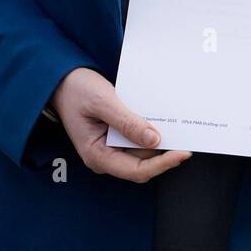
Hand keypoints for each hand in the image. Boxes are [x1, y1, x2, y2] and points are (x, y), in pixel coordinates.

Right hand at [48, 68, 192, 181]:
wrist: (62, 80)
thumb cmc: (76, 90)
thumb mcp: (103, 102)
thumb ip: (127, 122)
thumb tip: (154, 140)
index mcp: (97, 155)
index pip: (136, 171)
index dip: (162, 164)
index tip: (182, 153)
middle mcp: (105, 157)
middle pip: (142, 165)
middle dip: (165, 154)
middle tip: (187, 138)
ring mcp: (110, 148)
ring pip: (142, 153)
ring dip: (160, 143)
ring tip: (178, 129)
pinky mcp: (115, 138)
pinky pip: (137, 141)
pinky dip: (151, 133)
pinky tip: (163, 123)